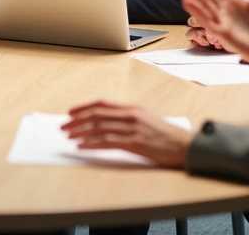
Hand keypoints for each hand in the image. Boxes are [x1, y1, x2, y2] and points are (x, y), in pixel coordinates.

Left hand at [61, 100, 192, 167]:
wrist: (185, 146)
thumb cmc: (166, 136)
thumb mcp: (146, 120)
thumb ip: (127, 118)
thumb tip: (105, 123)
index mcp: (132, 108)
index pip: (101, 103)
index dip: (83, 107)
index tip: (70, 113)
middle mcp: (130, 115)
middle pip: (96, 114)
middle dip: (76, 120)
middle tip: (63, 126)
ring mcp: (132, 128)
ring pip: (99, 127)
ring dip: (80, 132)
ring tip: (68, 137)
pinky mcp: (135, 142)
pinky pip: (107, 141)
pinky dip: (91, 143)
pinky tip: (82, 145)